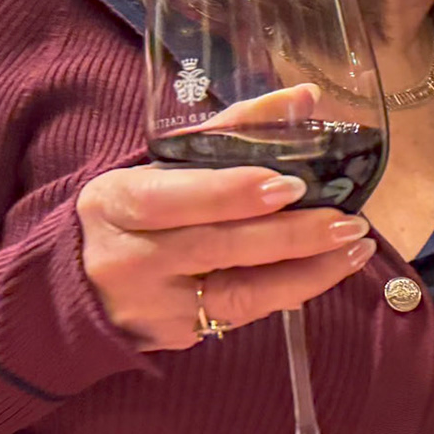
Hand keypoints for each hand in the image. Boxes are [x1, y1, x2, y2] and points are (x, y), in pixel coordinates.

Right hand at [79, 85, 376, 352]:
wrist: (78, 288)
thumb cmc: (133, 214)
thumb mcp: (160, 166)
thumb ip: (230, 130)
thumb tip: (303, 97)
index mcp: (114, 202)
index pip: (173, 197)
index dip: (231, 193)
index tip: (287, 185)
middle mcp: (127, 258)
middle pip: (217, 246)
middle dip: (291, 235)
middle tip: (347, 221)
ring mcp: (152, 305)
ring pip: (240, 293)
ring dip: (308, 272)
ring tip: (355, 247)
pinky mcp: (176, 336)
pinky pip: (243, 315)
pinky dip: (290, 292)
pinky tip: (327, 271)